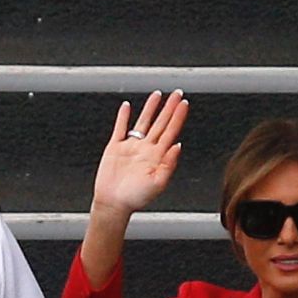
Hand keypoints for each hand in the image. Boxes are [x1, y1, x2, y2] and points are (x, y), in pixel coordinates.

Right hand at [92, 92, 187, 218]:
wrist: (113, 204)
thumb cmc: (135, 199)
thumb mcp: (158, 184)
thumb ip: (169, 164)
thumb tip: (178, 146)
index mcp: (157, 157)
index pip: (171, 132)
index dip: (178, 117)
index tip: (183, 104)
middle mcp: (146, 149)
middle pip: (160, 123)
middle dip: (169, 108)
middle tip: (177, 93)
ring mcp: (131, 147)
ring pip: (143, 122)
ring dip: (150, 108)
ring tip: (158, 95)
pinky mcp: (115, 148)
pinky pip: (120, 128)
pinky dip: (123, 117)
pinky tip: (127, 106)